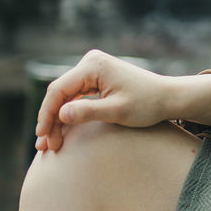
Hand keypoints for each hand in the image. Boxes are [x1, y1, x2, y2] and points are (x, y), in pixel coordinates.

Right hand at [34, 50, 210, 152]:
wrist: (168, 97)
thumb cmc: (147, 104)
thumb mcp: (118, 111)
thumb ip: (89, 112)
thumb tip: (60, 114)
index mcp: (93, 65)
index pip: (59, 90)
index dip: (47, 115)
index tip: (42, 137)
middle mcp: (90, 63)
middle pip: (59, 94)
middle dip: (50, 120)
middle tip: (45, 147)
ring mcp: (92, 70)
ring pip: (65, 97)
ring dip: (57, 120)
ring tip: (49, 145)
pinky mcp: (96, 79)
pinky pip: (75, 97)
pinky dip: (68, 115)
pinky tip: (60, 132)